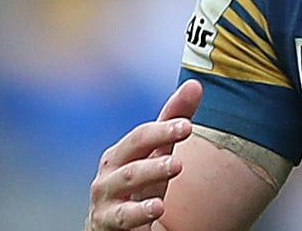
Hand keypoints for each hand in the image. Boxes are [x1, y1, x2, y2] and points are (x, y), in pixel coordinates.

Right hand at [86, 80, 202, 230]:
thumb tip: (194, 84)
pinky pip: (123, 217)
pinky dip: (139, 213)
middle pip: (132, 158)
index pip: (142, 136)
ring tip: (174, 168)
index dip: (163, 129)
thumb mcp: (158, 154)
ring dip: (151, 175)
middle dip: (155, 155)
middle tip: (180, 157)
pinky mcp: (107, 223)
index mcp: (122, 152)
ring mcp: (107, 198)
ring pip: (128, 183)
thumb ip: (173, 122)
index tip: (187, 125)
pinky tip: (158, 208)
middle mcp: (110, 172)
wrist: (115, 226)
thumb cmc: (139, 185)